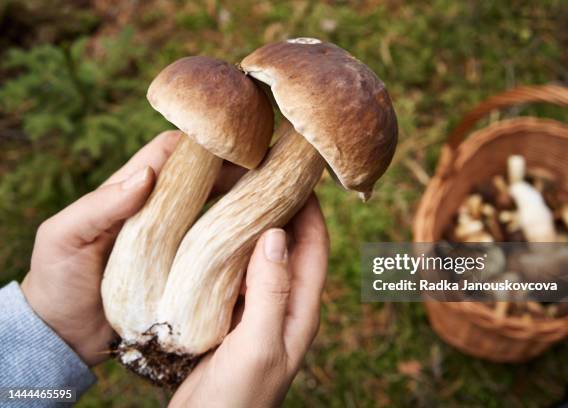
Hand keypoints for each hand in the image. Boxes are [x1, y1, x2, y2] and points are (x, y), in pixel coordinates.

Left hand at [20, 131, 244, 365]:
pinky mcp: (181, 271)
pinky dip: (233, 243)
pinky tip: (256, 243)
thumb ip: (99, 205)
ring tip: (269, 202)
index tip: (231, 141)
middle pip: (200, 180)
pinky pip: (211, 251)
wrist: (64, 334)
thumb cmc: (57, 280)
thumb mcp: (64, 237)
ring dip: (237, 204)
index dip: (198, 143)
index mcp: (128, 194)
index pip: (168, 154)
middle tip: (265, 172)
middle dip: (231, 171)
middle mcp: (156, 213)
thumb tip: (147, 175)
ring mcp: (171, 242)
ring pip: (211, 212)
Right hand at [170, 195, 328, 407]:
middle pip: (289, 247)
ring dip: (252, 228)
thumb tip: (277, 233)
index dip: (311, 210)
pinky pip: (233, 275)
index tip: (298, 174)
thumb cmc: (240, 397)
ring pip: (260, 258)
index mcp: (301, 309)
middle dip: (281, 210)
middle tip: (260, 175)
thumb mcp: (259, 343)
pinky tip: (209, 236)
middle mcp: (283, 304)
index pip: (314, 247)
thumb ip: (271, 291)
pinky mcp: (231, 317)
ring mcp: (257, 310)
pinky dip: (226, 252)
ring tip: (233, 195)